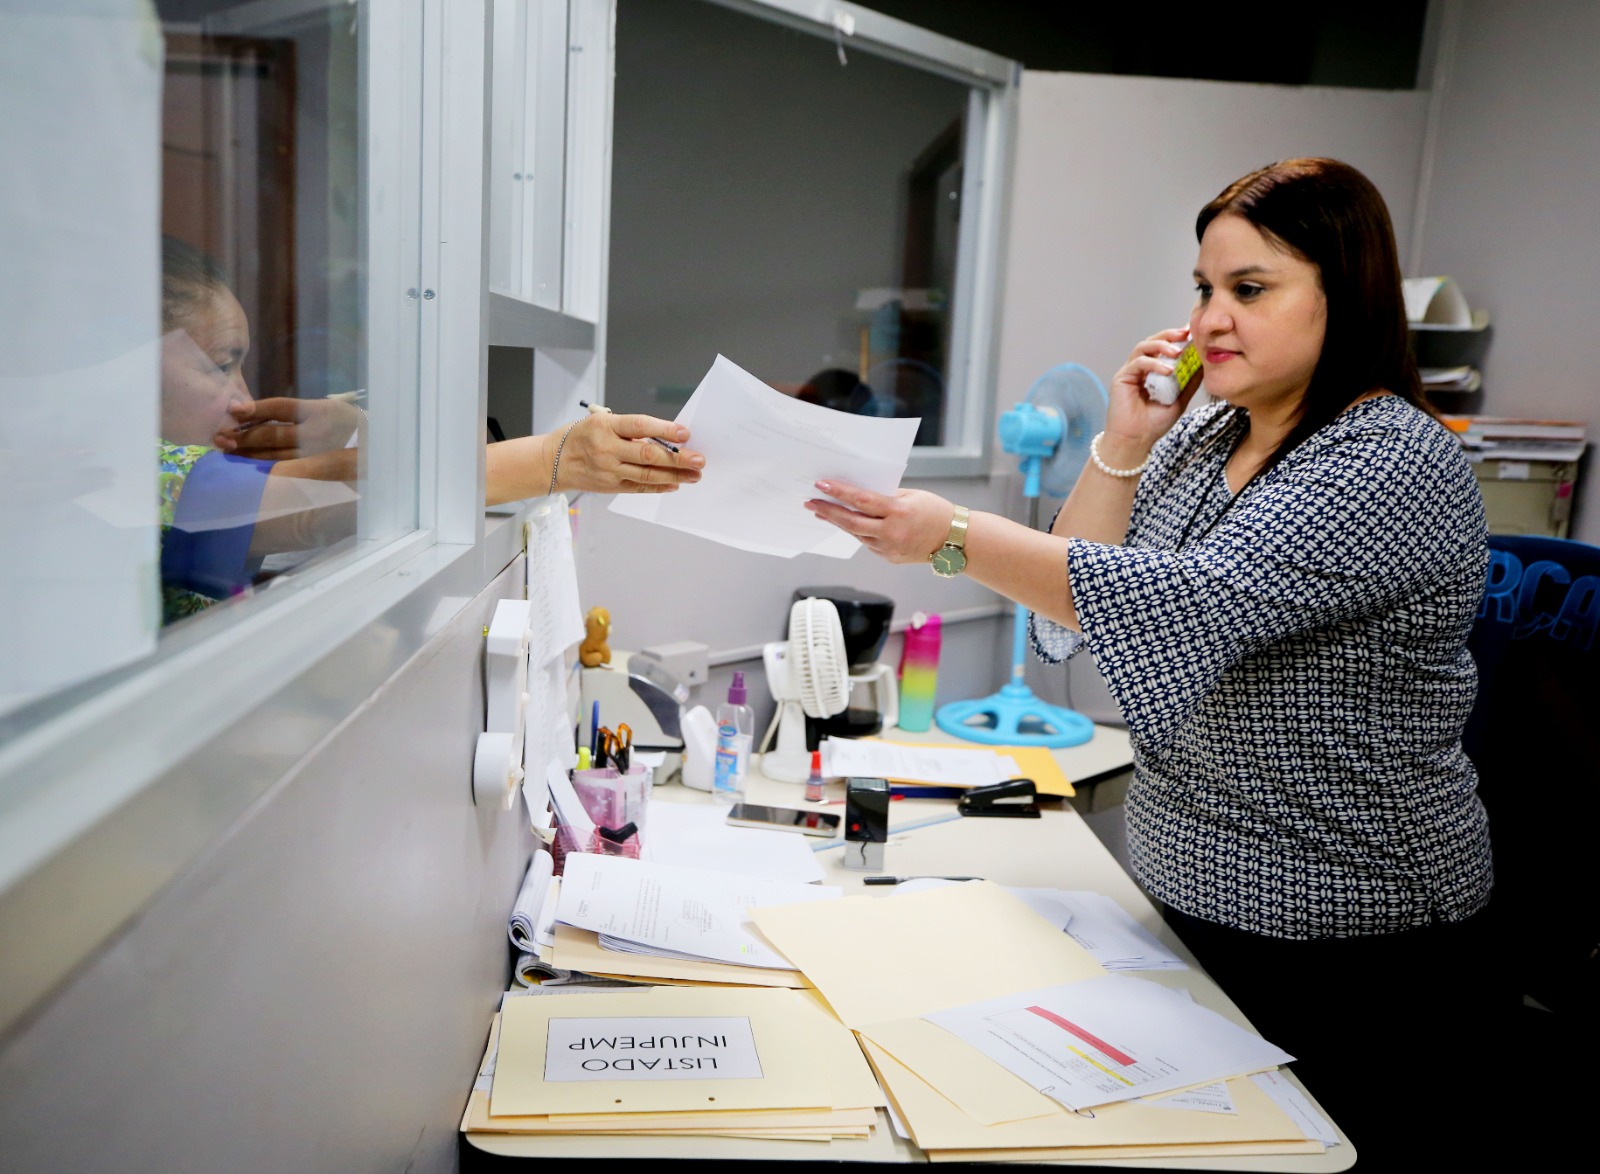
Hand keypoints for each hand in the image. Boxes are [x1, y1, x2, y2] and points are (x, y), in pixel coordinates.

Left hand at [214, 396, 362, 459]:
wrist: (377, 453)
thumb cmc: (346, 429)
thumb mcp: (328, 411)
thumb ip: (296, 412)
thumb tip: (252, 413)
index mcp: (320, 412)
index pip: (282, 407)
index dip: (256, 408)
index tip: (234, 411)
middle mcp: (317, 433)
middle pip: (272, 433)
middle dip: (243, 435)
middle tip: (219, 437)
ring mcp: (316, 455)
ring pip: (274, 455)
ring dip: (248, 453)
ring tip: (227, 452)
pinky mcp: (315, 472)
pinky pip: (284, 470)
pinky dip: (263, 468)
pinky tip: (247, 467)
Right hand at [549, 411, 702, 494]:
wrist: (555, 461)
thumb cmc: (583, 436)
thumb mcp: (601, 422)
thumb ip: (630, 429)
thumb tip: (667, 437)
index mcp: (605, 426)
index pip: (639, 425)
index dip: (664, 429)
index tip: (685, 433)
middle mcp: (606, 449)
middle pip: (648, 454)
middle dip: (678, 458)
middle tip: (699, 460)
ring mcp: (609, 470)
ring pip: (647, 474)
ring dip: (675, 475)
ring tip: (694, 475)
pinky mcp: (611, 486)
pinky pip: (639, 487)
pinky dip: (659, 486)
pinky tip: (675, 484)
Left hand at [804, 480, 952, 563]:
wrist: (955, 540)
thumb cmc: (935, 512)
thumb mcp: (911, 496)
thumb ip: (886, 496)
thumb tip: (858, 494)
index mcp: (898, 512)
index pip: (861, 501)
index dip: (839, 492)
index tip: (821, 485)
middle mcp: (892, 532)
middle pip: (851, 522)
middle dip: (828, 511)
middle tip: (810, 502)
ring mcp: (889, 548)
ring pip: (857, 534)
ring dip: (839, 522)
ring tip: (823, 511)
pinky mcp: (889, 558)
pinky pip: (868, 543)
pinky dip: (859, 532)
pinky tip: (850, 523)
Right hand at [1106, 327, 1199, 445]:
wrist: (1136, 441)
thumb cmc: (1153, 424)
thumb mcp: (1179, 400)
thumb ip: (1189, 382)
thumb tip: (1204, 364)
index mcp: (1153, 372)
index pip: (1164, 349)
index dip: (1177, 339)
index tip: (1193, 333)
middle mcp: (1140, 369)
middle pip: (1152, 341)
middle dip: (1169, 335)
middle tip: (1185, 333)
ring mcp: (1130, 372)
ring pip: (1143, 347)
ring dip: (1161, 345)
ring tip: (1177, 352)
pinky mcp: (1122, 378)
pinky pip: (1138, 363)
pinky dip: (1153, 363)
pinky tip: (1167, 371)